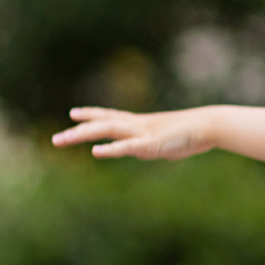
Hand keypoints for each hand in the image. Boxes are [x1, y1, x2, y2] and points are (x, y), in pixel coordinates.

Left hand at [52, 106, 211, 160]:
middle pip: (101, 125)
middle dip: (77, 131)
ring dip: (84, 135)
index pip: (110, 117)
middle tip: (55, 139)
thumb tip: (144, 149)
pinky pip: (127, 147)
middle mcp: (136, 125)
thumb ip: (151, 145)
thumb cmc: (192, 134)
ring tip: (64, 140)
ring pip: (107, 131)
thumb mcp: (166, 141)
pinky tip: (96, 151)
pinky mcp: (150, 144)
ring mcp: (142, 133)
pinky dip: (111, 149)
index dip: (91, 115)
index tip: (73, 113)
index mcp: (140, 124)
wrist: (208, 125)